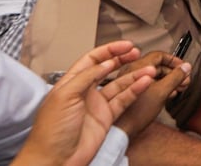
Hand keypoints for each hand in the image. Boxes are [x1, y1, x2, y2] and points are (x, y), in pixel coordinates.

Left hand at [13, 41, 155, 165]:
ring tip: (149, 70)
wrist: (55, 159)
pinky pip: (124, 100)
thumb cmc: (51, 131)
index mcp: (71, 82)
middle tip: (137, 53)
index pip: (92, 59)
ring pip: (119, 84)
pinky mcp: (106, 118)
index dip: (109, 50)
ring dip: (134, 76)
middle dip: (123, 59)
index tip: (125, 45)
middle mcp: (84, 92)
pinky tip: (144, 84)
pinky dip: (135, 91)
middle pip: (107, 69)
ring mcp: (96, 105)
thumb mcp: (65, 95)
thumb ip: (86, 76)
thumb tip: (104, 63)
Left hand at [114, 52, 192, 138]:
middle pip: (157, 66)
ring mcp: (129, 83)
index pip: (159, 55)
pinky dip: (160, 88)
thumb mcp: (162, 92)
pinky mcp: (130, 94)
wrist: (120, 131)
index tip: (183, 67)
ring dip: (168, 80)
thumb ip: (176, 77)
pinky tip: (167, 94)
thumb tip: (186, 67)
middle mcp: (130, 72)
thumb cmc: (135, 113)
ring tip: (178, 87)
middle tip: (183, 79)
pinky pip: (148, 86)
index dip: (174, 60)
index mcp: (137, 66)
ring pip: (153, 77)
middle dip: (173, 72)